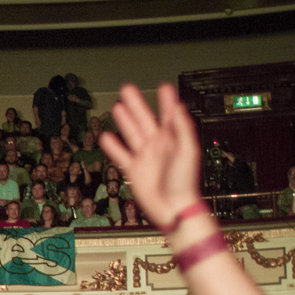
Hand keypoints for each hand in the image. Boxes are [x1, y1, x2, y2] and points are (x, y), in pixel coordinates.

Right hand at [102, 84, 200, 228]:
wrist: (173, 207)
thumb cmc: (184, 182)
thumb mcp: (188, 151)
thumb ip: (182, 128)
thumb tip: (178, 107)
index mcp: (173, 139)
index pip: (168, 114)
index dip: (166, 100)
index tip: (163, 87)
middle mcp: (158, 145)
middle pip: (144, 119)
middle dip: (136, 103)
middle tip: (127, 89)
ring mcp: (145, 156)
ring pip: (131, 133)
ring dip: (124, 120)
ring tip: (116, 106)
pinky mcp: (134, 170)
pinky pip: (121, 155)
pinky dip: (112, 146)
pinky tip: (106, 137)